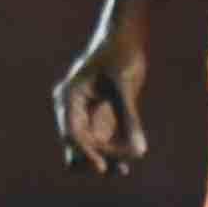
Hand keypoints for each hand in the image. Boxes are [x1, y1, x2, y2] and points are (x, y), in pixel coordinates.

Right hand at [52, 13, 158, 176]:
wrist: (126, 37)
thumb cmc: (121, 53)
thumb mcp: (125, 84)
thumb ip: (129, 116)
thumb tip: (138, 150)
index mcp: (69, 97)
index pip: (71, 132)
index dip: (85, 152)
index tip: (102, 167)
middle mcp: (72, 108)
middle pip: (74, 145)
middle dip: (93, 158)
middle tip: (118, 167)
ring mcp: (85, 113)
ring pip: (86, 147)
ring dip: (102, 159)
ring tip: (122, 170)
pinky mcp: (100, 116)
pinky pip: (101, 141)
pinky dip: (111, 152)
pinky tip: (125, 163)